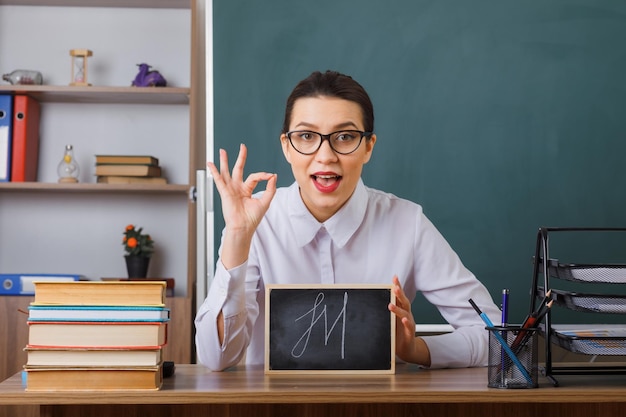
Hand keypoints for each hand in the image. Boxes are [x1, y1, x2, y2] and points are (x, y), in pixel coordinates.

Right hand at [208, 144, 276, 268]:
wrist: (243, 227)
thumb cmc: (252, 218)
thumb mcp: (265, 201)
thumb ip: (270, 189)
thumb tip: (273, 176)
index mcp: (247, 190)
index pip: (255, 177)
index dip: (263, 175)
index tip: (270, 175)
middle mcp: (238, 188)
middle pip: (239, 169)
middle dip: (240, 158)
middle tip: (242, 147)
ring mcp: (231, 189)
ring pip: (227, 172)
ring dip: (224, 161)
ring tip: (222, 151)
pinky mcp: (225, 192)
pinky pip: (219, 180)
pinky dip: (214, 172)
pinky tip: (210, 164)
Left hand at [388, 275, 430, 366]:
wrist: (406, 350)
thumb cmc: (397, 334)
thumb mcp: (390, 321)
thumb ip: (384, 312)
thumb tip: (372, 302)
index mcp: (401, 311)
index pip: (399, 297)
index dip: (398, 287)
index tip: (394, 278)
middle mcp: (406, 315)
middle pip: (404, 302)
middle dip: (400, 294)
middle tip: (395, 287)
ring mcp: (409, 324)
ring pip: (405, 314)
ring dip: (398, 309)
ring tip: (391, 305)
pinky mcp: (410, 334)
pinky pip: (409, 327)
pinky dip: (407, 323)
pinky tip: (404, 320)